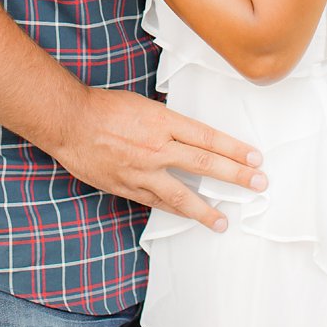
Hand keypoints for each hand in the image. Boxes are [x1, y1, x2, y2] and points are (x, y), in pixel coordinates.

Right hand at [45, 87, 266, 231]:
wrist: (68, 121)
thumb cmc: (102, 107)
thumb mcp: (141, 105)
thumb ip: (166, 122)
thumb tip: (189, 136)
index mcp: (162, 121)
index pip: (207, 137)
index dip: (234, 149)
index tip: (254, 158)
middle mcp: (156, 147)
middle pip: (205, 163)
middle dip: (236, 175)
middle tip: (258, 184)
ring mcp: (142, 170)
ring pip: (182, 193)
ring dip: (207, 209)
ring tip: (224, 221)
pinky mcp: (127, 186)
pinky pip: (156, 201)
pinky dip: (175, 209)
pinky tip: (188, 216)